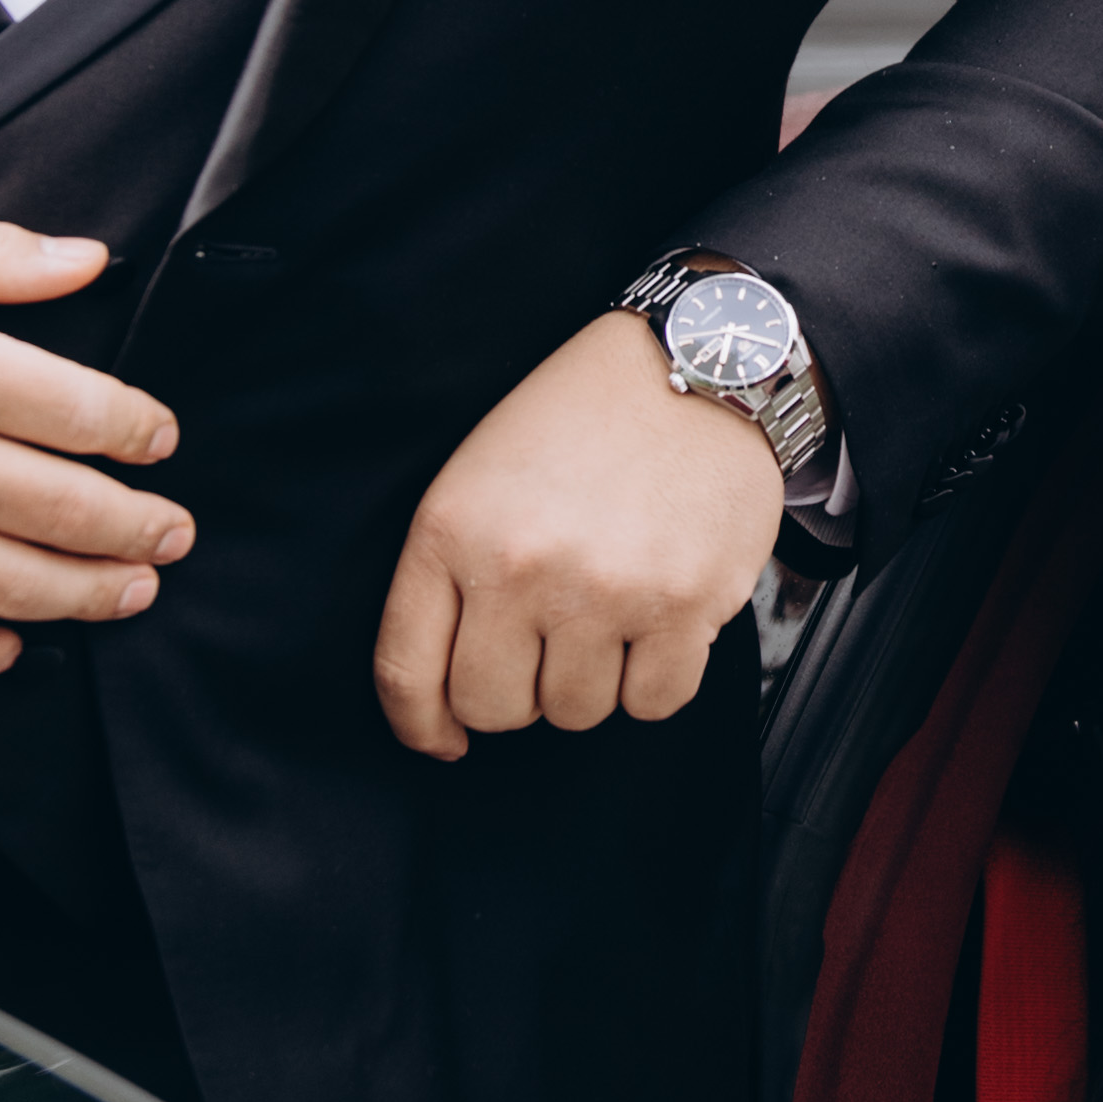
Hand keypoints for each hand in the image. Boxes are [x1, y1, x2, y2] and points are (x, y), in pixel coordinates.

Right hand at [0, 193, 187, 693]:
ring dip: (86, 595)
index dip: (139, 431)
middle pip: (63, 510)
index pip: (81, 412)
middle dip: (138, 525)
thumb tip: (91, 261)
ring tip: (132, 588)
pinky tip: (7, 647)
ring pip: (6, 588)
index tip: (160, 438)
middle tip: (175, 530)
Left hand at [374, 310, 784, 762]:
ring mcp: (604, 589)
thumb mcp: (478, 476)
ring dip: (591, 679)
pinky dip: (656, 678)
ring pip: (576, 712)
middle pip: (494, 707)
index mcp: (452, 530)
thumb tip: (445, 710)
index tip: (443, 737)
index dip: (420, 724)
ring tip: (610, 611)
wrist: (695, 364)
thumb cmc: (580, 422)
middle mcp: (521, 565)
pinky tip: (658, 620)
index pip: (407, 672)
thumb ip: (451, 578)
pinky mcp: (683, 604)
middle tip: (547, 643)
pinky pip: (654, 703)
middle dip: (518, 692)